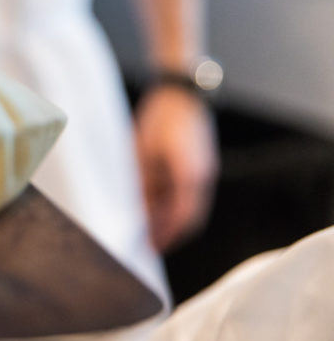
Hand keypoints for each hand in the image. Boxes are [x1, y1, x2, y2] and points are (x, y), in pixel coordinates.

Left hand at [134, 85, 218, 251]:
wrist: (181, 93)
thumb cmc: (161, 118)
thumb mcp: (144, 150)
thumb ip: (143, 179)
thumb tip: (137, 205)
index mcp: (190, 174)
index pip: (182, 214)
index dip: (167, 233)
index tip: (151, 247)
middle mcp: (202, 176)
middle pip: (188, 215)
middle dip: (169, 232)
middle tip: (149, 247)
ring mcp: (203, 170)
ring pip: (188, 206)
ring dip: (170, 219)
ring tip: (148, 232)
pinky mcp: (199, 164)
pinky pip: (187, 192)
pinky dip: (172, 203)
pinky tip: (154, 208)